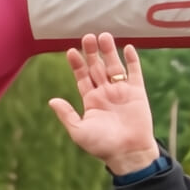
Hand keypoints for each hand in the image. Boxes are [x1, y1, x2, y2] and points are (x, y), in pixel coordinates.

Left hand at [48, 33, 159, 175]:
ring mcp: (122, 91)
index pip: (82, 77)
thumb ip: (67, 115)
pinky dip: (132, 60)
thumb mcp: (79, 131)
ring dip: (109, 51)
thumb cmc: (102, 146)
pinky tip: (127, 48)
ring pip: (114, 66)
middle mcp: (105, 93)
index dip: (76, 64)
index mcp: (91, 101)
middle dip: (92, 53)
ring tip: (104, 36)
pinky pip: (135, 73)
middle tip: (87, 37)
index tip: (71, 52)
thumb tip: (52, 100)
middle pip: (97, 67)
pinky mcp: (137, 93)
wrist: (128, 153)